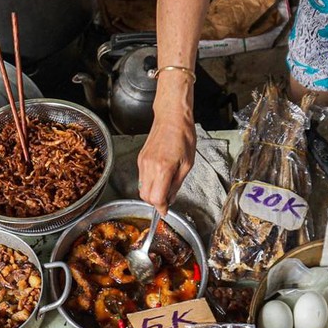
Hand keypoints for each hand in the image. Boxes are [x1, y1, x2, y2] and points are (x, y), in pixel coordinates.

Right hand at [138, 98, 195, 213]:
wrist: (171, 117)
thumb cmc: (183, 136)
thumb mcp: (187, 164)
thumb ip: (177, 184)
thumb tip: (170, 199)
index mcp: (162, 169)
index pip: (156, 198)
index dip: (161, 207)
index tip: (166, 210)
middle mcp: (148, 167)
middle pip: (145, 196)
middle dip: (155, 202)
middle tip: (167, 200)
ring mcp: (142, 162)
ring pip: (141, 188)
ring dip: (151, 193)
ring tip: (165, 186)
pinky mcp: (140, 158)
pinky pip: (141, 178)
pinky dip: (149, 183)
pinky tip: (160, 176)